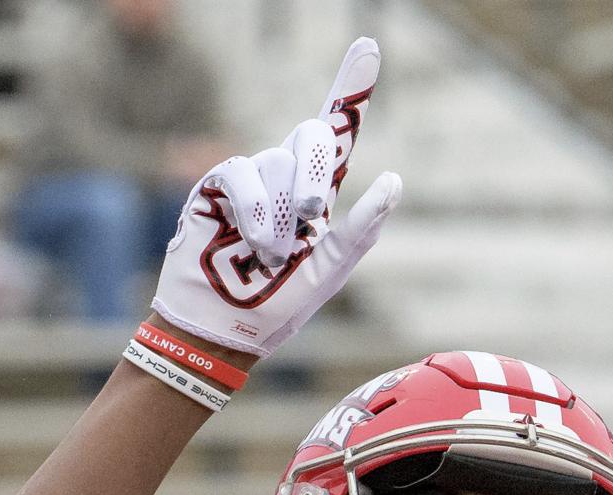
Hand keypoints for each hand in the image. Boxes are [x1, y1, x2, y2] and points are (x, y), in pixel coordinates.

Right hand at [148, 38, 402, 359]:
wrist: (222, 329)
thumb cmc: (277, 307)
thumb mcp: (330, 271)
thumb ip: (362, 228)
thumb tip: (395, 179)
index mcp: (317, 195)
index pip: (338, 134)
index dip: (351, 88)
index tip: (369, 45)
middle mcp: (286, 179)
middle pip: (312, 135)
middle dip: (315, 169)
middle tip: (310, 215)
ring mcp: (251, 179)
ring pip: (277, 161)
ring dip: (279, 216)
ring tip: (269, 256)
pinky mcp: (217, 185)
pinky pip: (242, 173)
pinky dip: (255, 208)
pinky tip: (255, 242)